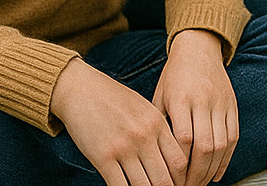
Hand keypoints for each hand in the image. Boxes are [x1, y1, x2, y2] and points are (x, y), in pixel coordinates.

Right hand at [50, 58, 187, 185]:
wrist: (82, 90)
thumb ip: (160, 132)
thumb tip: (174, 158)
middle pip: (165, 177)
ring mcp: (123, 148)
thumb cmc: (116, 100)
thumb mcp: (146, 110)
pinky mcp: (102, 157)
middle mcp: (144, 137)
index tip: (182, 185)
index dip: (184, 179)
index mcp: (158, 124)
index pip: (180, 160)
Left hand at [152, 30, 238, 185]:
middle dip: (196, 173)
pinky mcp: (232, 106)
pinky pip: (233, 136)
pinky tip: (217, 172)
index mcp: (182, 100)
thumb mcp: (159, 97)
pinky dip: (226, 158)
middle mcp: (204, 102)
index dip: (179, 164)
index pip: (184, 139)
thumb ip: (159, 126)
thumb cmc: (174, 77)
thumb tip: (154, 160)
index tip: (172, 180)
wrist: (199, 50)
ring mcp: (221, 104)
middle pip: (205, 146)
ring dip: (212, 169)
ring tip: (201, 184)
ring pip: (222, 144)